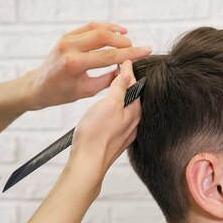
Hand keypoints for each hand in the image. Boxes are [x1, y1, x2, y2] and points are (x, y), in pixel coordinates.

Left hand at [25, 22, 150, 109]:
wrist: (39, 85)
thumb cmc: (61, 92)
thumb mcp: (86, 91)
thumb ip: (108, 81)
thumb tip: (126, 72)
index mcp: (74, 64)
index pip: (108, 56)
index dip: (130, 54)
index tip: (145, 51)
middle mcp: (69, 47)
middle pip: (104, 37)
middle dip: (124, 42)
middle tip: (136, 49)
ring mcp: (67, 39)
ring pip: (97, 28)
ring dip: (115, 32)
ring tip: (128, 40)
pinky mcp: (68, 35)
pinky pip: (90, 27)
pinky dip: (105, 28)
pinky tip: (116, 32)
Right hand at [69, 60, 141, 182]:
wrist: (88, 162)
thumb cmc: (96, 134)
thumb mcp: (109, 105)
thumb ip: (120, 88)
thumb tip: (128, 73)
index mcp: (135, 111)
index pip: (135, 85)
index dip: (128, 71)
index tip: (124, 60)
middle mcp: (135, 122)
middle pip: (133, 97)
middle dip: (127, 83)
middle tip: (120, 70)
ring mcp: (127, 132)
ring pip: (127, 109)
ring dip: (122, 96)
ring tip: (115, 86)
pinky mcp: (117, 140)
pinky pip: (121, 120)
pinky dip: (117, 110)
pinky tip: (110, 109)